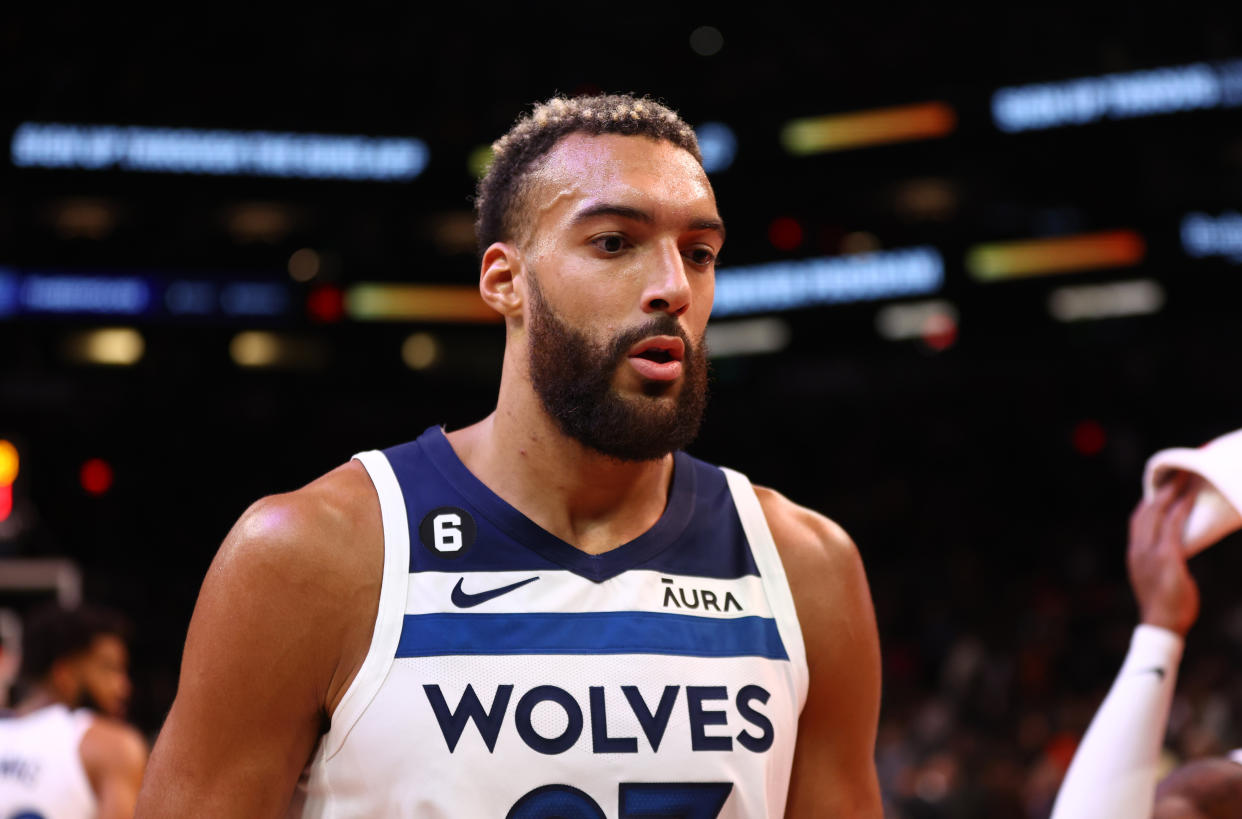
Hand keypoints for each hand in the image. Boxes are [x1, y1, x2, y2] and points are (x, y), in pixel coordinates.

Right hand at [1127, 472, 1200, 636]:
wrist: (1163, 625)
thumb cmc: (1166, 607)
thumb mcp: (1157, 580)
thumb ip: (1161, 563)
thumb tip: (1175, 554)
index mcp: (1134, 554)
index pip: (1137, 519)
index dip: (1148, 501)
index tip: (1160, 487)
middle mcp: (1137, 549)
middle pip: (1146, 510)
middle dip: (1160, 489)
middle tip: (1175, 473)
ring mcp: (1150, 552)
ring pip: (1158, 512)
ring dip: (1171, 492)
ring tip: (1184, 477)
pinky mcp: (1166, 556)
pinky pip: (1174, 525)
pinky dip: (1181, 508)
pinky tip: (1190, 497)